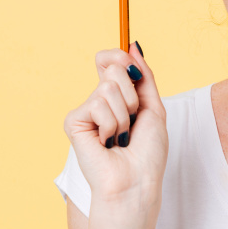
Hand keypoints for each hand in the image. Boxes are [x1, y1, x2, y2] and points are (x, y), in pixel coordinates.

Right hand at [63, 42, 167, 214]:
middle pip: (113, 68)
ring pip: (108, 86)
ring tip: (121, 137)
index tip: (132, 68)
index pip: (110, 60)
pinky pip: (98, 104)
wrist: (137, 182)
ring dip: (125, 114)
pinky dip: (111, 124)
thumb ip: (144, 76)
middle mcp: (99, 100)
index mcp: (117, 97)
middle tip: (132, 122)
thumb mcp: (153, 107)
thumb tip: (132, 46)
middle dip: (133, 96)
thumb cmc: (147, 153)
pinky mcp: (73, 121)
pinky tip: (107, 142)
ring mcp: (86, 111)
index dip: (120, 57)